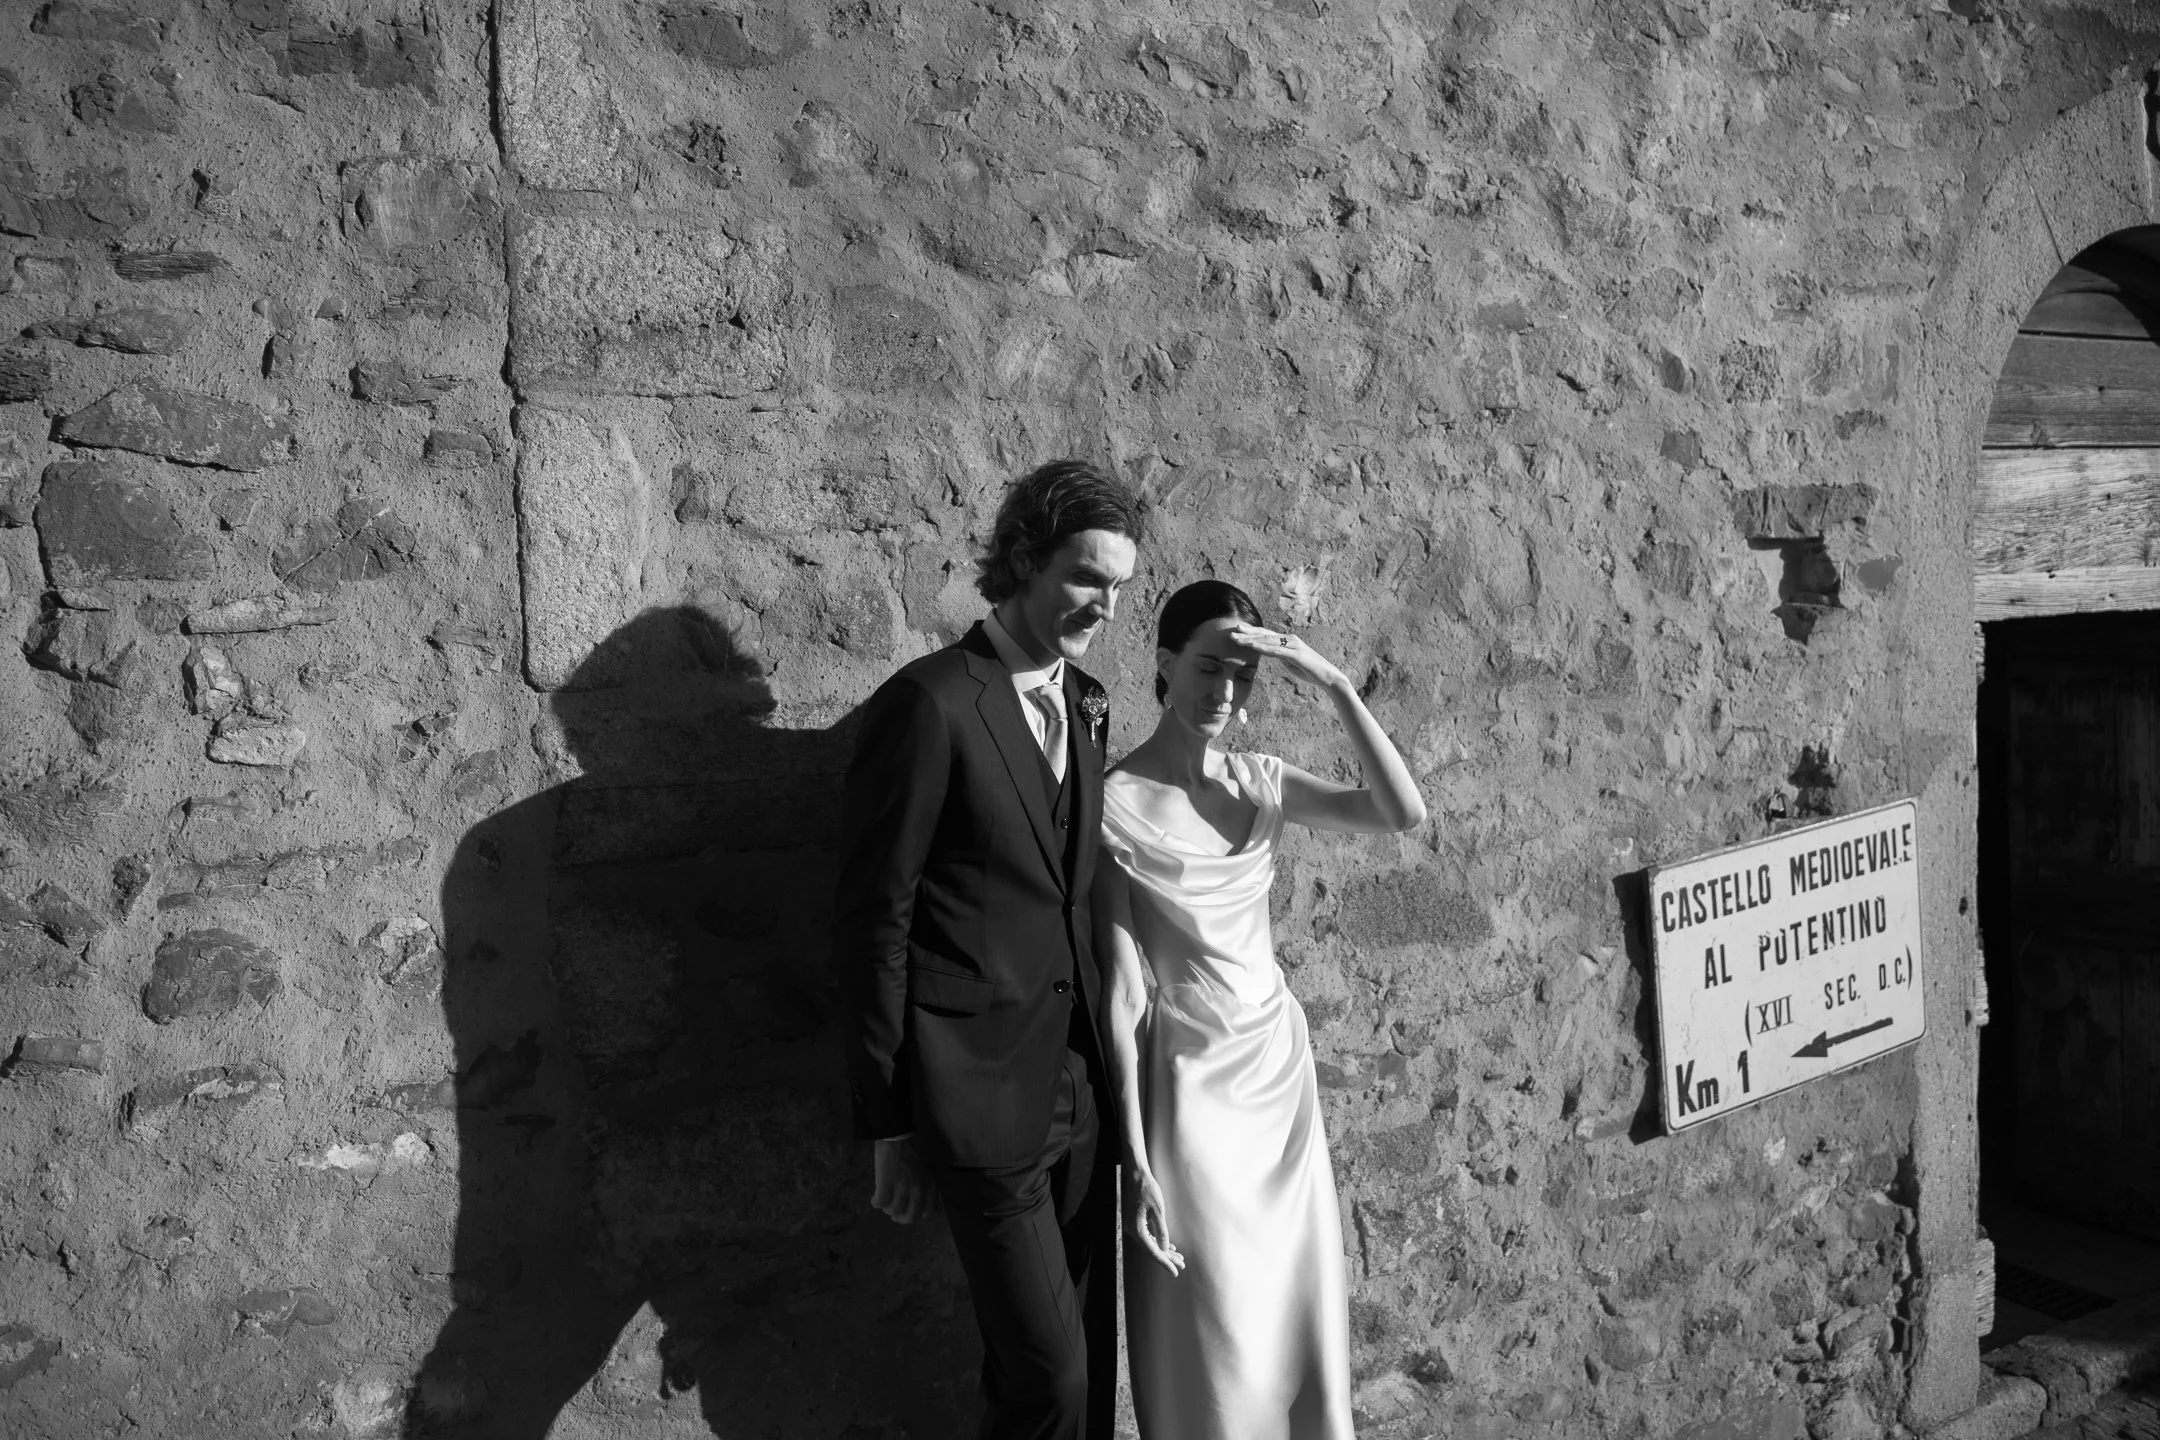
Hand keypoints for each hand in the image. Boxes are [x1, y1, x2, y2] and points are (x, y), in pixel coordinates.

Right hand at [871, 1136, 936, 1224]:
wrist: (896, 1135)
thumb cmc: (912, 1148)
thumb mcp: (926, 1168)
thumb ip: (926, 1184)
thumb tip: (919, 1201)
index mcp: (929, 1184)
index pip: (927, 1212)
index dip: (916, 1215)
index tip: (908, 1213)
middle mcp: (918, 1188)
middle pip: (910, 1216)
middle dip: (900, 1217)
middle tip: (893, 1214)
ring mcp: (902, 1186)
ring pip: (894, 1210)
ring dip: (887, 1209)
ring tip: (884, 1203)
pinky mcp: (886, 1182)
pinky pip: (880, 1202)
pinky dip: (876, 1203)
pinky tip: (874, 1199)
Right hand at [1126, 1166, 1183, 1276]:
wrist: (1135, 1172)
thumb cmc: (1147, 1188)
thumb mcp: (1158, 1209)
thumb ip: (1161, 1230)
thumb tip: (1164, 1249)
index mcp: (1136, 1229)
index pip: (1153, 1251)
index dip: (1165, 1263)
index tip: (1176, 1272)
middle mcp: (1132, 1230)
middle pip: (1151, 1249)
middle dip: (1167, 1258)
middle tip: (1182, 1265)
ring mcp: (1132, 1225)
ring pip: (1150, 1243)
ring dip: (1164, 1250)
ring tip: (1179, 1257)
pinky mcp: (1135, 1221)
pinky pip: (1148, 1236)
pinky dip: (1158, 1241)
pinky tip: (1169, 1246)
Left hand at [1226, 624, 1343, 690]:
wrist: (1329, 677)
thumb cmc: (1310, 671)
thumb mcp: (1291, 662)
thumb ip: (1280, 655)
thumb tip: (1270, 652)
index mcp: (1288, 641)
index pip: (1266, 634)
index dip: (1251, 632)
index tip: (1237, 630)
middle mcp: (1290, 639)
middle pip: (1265, 634)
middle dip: (1247, 633)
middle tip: (1232, 632)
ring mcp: (1294, 646)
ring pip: (1268, 640)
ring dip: (1251, 640)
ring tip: (1237, 640)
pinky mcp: (1297, 655)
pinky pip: (1278, 651)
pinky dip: (1265, 648)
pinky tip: (1253, 647)